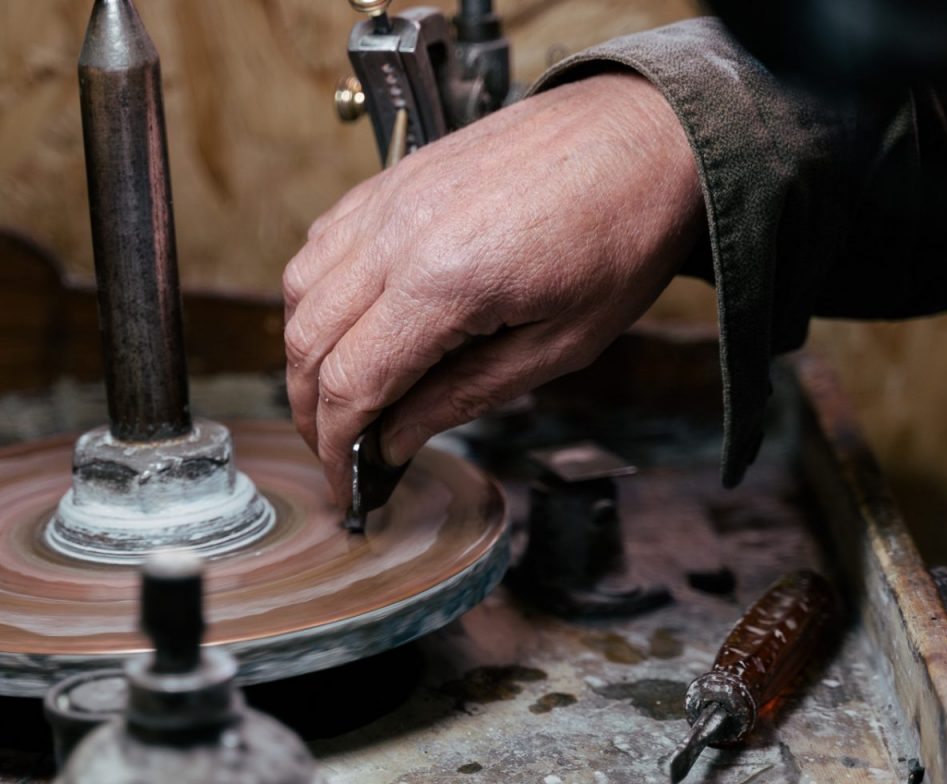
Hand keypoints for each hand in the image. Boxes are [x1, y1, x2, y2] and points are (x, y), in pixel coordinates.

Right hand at [283, 72, 703, 504]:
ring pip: (299, 291)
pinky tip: (348, 324)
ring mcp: (389, 199)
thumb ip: (463, 397)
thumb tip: (395, 442)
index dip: (338, 448)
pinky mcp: (393, 179)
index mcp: (445, 283)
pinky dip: (316, 294)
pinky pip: (321, 243)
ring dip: (305, 353)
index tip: (349, 487)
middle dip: (311, 412)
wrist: (646, 132)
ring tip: (339, 395)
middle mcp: (398, 235)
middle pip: (308, 342)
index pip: (350, 384)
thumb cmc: (622, 234)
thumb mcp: (560, 347)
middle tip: (341, 453)